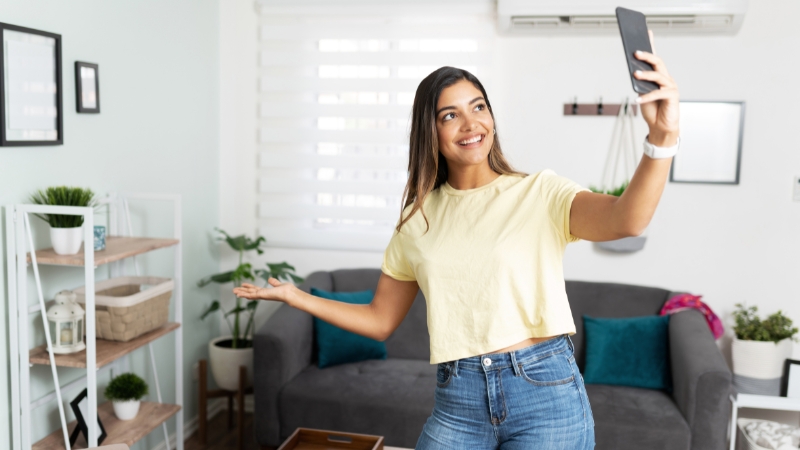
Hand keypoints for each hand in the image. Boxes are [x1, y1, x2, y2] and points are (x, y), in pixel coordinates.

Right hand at [233, 278, 295, 304]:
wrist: (289, 293)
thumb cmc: (287, 290)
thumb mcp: (278, 285)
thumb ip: (274, 282)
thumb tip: (270, 279)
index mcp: (266, 291)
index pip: (255, 289)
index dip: (249, 287)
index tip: (243, 285)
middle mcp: (263, 294)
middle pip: (250, 292)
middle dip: (242, 291)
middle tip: (234, 290)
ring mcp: (262, 295)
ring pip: (249, 294)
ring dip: (241, 293)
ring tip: (234, 291)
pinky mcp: (261, 295)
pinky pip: (251, 295)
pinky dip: (244, 295)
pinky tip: (239, 294)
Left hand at [634, 30, 678, 146]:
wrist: (660, 126)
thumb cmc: (652, 109)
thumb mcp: (642, 93)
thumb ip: (640, 83)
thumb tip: (633, 72)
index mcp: (659, 76)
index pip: (655, 58)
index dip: (651, 45)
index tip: (647, 32)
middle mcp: (666, 78)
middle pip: (658, 63)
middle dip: (647, 56)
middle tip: (635, 53)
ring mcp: (670, 86)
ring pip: (659, 76)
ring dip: (646, 75)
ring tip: (634, 75)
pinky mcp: (673, 96)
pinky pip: (659, 93)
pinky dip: (647, 97)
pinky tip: (637, 99)